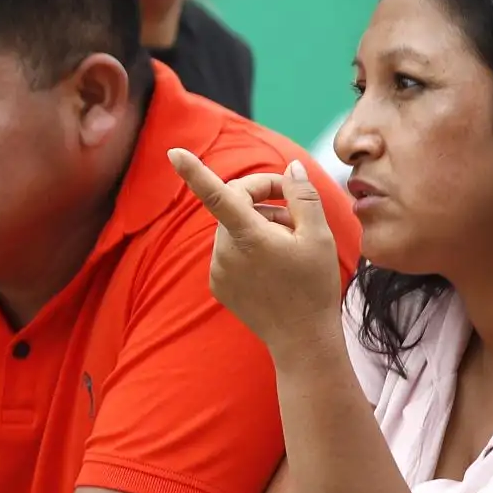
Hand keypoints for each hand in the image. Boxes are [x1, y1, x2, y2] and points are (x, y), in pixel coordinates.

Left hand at [169, 152, 343, 350]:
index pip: (217, 196)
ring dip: (259, 223)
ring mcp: (218, 269)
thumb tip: (290, 169)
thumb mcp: (319, 236)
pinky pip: (229, 251)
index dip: (194, 172)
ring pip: (233, 227)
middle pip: (235, 204)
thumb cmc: (314, 286)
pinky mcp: (217, 283)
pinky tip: (274, 266)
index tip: (173, 153)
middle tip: (296, 209)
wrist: (301, 339)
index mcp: (249, 237)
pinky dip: (249, 247)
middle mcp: (225, 252)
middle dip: (263, 198)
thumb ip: (302, 197)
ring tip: (291, 243)